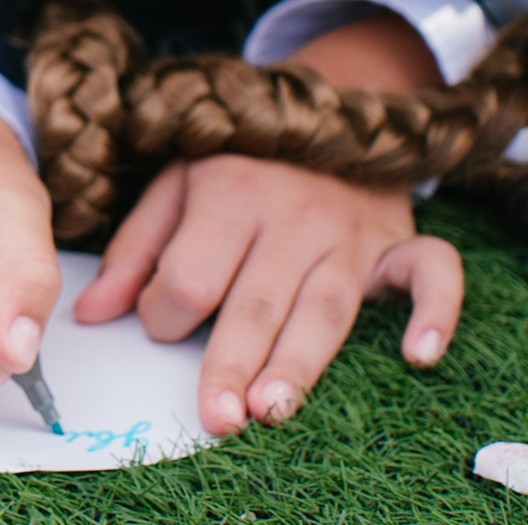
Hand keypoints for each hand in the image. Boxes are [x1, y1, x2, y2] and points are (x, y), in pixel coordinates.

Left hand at [75, 154, 461, 435]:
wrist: (330, 108)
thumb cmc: (243, 160)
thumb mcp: (176, 183)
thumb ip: (135, 250)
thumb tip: (92, 316)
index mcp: (226, 195)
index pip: (190, 274)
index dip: (165, 313)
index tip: (159, 326)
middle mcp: (290, 215)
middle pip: (256, 300)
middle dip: (232, 362)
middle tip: (217, 419)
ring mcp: (350, 231)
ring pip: (326, 305)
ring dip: (302, 361)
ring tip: (274, 410)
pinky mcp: (400, 241)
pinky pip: (432, 273)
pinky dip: (435, 312)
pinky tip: (420, 355)